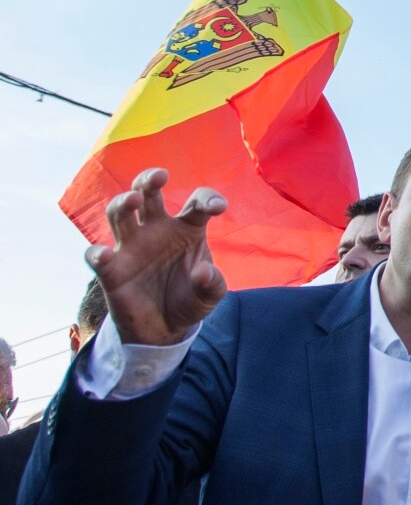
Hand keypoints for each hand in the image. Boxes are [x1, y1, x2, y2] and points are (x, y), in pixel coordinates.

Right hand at [87, 168, 227, 344]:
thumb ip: (213, 283)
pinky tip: (106, 255)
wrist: (165, 329)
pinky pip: (98, 256)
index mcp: (186, 229)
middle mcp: (156, 230)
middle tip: (160, 176)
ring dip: (124, 202)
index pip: (196, 203)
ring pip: (120, 213)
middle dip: (150, 180)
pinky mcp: (112, 270)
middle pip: (148, 193)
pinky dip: (98, 254)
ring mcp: (131, 246)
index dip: (207, 199)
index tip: (217, 207)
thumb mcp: (210, 295)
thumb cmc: (189, 300)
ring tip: (135, 198)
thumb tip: (202, 271)